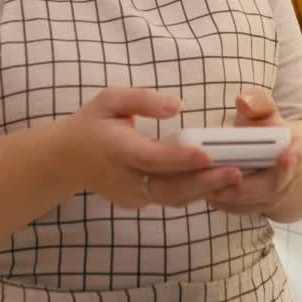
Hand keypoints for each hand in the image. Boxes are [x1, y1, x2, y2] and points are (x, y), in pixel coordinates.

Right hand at [53, 88, 241, 208]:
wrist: (65, 159)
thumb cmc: (92, 123)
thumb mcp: (110, 99)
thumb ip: (142, 100)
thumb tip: (175, 106)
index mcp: (117, 150)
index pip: (152, 158)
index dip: (180, 158)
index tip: (207, 154)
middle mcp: (125, 179)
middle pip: (169, 187)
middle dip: (204, 182)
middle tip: (236, 172)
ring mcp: (132, 195)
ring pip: (173, 198)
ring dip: (206, 190)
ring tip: (236, 179)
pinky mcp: (140, 201)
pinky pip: (171, 199)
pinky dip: (195, 193)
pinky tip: (220, 184)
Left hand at [206, 89, 301, 215]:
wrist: (265, 147)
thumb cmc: (262, 125)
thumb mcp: (261, 109)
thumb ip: (256, 102)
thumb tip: (244, 101)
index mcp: (298, 148)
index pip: (299, 155)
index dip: (293, 160)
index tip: (284, 156)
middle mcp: (292, 176)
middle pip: (273, 187)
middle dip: (246, 187)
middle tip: (221, 184)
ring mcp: (278, 194)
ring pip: (256, 202)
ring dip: (232, 198)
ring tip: (207, 189)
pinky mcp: (260, 205)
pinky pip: (244, 210)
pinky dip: (226, 205)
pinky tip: (208, 195)